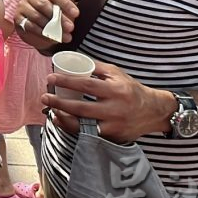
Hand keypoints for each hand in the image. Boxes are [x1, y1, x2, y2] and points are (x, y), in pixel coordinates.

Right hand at [15, 0, 77, 49]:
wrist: (41, 27)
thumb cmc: (53, 12)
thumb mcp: (63, 4)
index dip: (66, 4)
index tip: (76, 14)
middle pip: (44, 5)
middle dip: (59, 18)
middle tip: (71, 28)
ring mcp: (22, 6)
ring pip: (37, 16)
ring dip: (51, 28)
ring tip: (64, 36)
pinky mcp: (18, 19)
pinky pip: (30, 26)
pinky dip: (42, 34)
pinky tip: (52, 39)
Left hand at [41, 60, 174, 142]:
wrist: (153, 111)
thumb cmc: (131, 89)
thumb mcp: (117, 73)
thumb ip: (97, 67)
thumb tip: (74, 59)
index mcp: (115, 90)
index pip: (87, 85)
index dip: (67, 81)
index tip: (50, 78)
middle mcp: (115, 109)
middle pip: (82, 108)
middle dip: (60, 103)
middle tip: (44, 97)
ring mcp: (113, 126)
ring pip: (83, 126)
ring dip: (64, 118)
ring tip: (50, 111)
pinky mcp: (112, 138)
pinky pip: (88, 135)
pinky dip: (73, 129)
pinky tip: (62, 121)